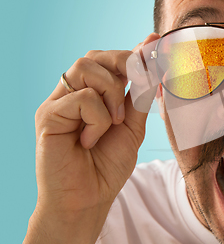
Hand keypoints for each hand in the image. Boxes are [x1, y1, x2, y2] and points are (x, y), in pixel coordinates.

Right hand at [23, 33, 159, 243]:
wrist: (88, 200)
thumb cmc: (107, 166)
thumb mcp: (132, 126)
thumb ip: (140, 94)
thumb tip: (152, 57)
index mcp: (92, 94)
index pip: (109, 61)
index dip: (133, 52)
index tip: (155, 43)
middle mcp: (72, 94)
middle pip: (94, 56)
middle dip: (124, 62)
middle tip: (139, 84)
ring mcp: (58, 102)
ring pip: (85, 67)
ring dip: (111, 92)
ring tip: (114, 121)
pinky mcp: (47, 116)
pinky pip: (81, 98)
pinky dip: (98, 118)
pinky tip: (91, 140)